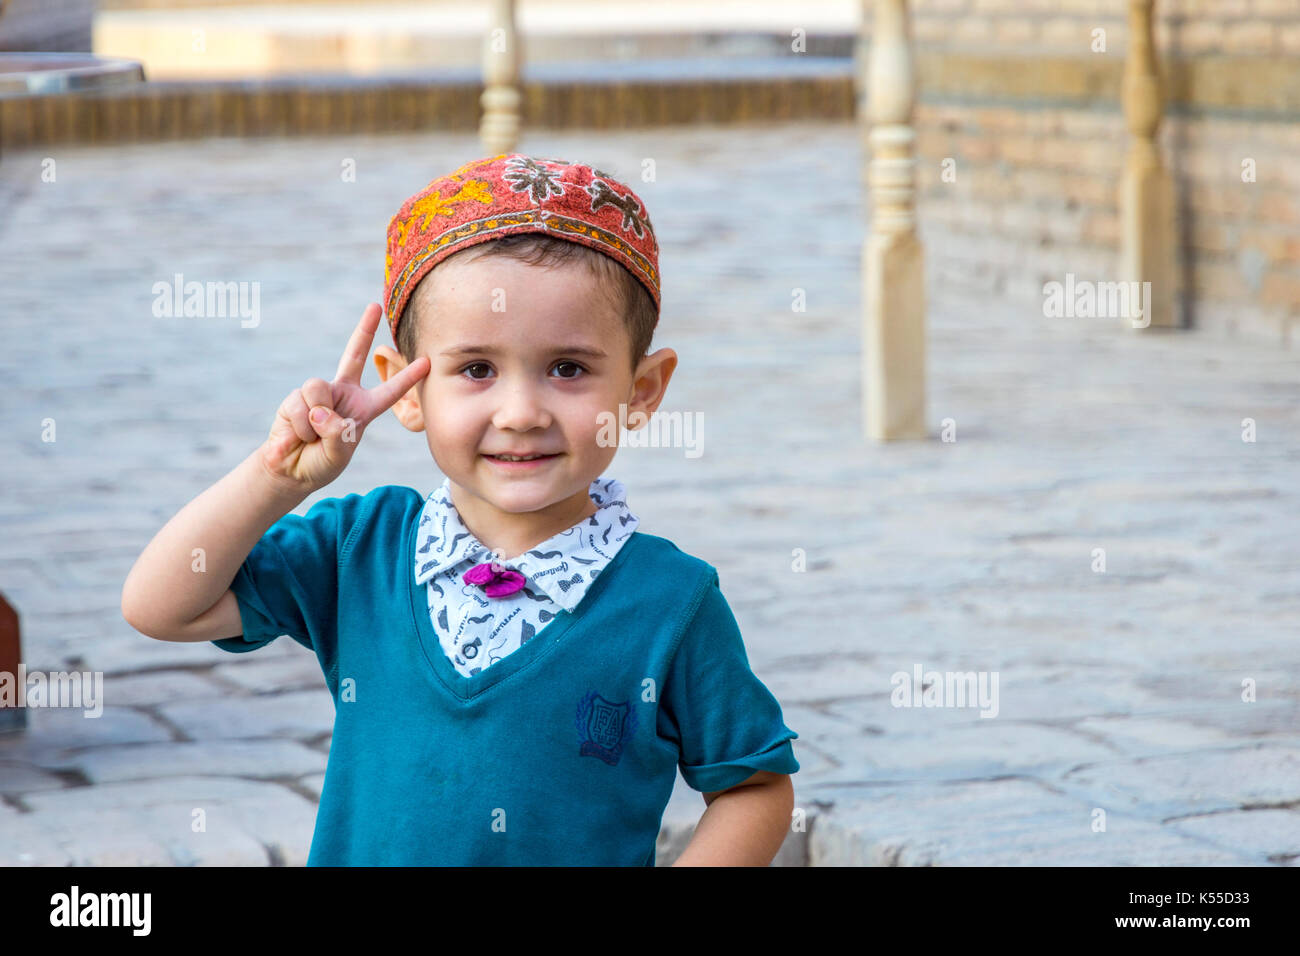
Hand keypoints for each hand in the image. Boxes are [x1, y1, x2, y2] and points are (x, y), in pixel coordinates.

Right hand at [260, 303, 429, 491]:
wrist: (290, 469)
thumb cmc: (321, 462)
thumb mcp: (338, 454)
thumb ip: (337, 434)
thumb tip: (322, 411)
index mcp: (363, 408)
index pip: (389, 391)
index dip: (407, 377)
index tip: (426, 362)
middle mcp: (343, 393)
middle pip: (354, 354)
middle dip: (364, 329)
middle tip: (375, 306)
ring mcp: (319, 393)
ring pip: (318, 388)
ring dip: (316, 418)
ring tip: (313, 436)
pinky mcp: (296, 397)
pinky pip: (301, 403)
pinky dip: (301, 425)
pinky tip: (299, 435)